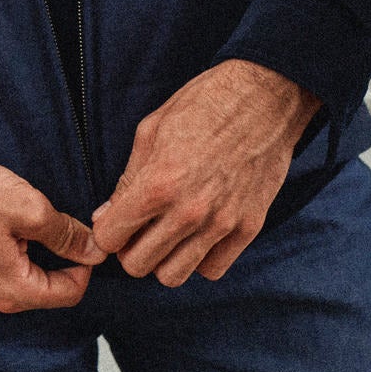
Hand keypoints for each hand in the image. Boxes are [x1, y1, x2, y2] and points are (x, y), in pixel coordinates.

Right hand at [0, 151, 107, 313]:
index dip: (85, 264)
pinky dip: (4, 256)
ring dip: (29, 256)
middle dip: (57, 259)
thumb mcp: (27, 207)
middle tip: (53, 220)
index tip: (83, 235)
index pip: (70, 294)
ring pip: (18, 282)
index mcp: (12, 292)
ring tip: (21, 221)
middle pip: (44, 290)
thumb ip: (65, 233)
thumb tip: (96, 250)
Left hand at [88, 60, 322, 286]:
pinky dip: (200, 258)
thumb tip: (105, 216)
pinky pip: (212, 269)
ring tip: (168, 233)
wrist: (265, 95)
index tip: (114, 222)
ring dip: (163, 259)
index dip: (107, 231)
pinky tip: (198, 234)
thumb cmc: (204, 103)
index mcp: (159, 182)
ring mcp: (221, 223)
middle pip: (138, 265)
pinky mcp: (248, 227)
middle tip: (139, 227)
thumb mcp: (152, 130)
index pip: (111, 238)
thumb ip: (127, 179)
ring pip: (173, 276)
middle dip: (130, 248)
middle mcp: (189, 211)